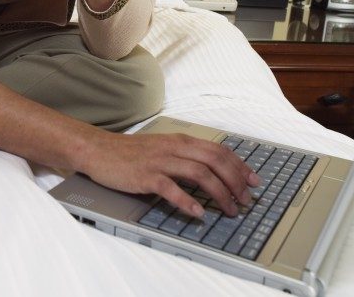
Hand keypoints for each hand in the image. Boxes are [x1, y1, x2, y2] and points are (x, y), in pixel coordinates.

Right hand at [76, 129, 259, 217]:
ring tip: (229, 209)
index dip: (239, 166)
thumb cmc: (132, 153)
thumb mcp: (163, 148)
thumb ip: (185, 156)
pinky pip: (171, 188)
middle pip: (214, 161)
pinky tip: (197, 213)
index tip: (253, 181)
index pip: (218, 150)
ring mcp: (160, 161)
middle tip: (246, 200)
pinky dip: (187, 201)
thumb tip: (212, 171)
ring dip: (219, 193)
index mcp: (180, 141)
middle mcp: (174, 148)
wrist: (99, 150)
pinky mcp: (146, 175)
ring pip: (199, 174)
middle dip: (235, 181)